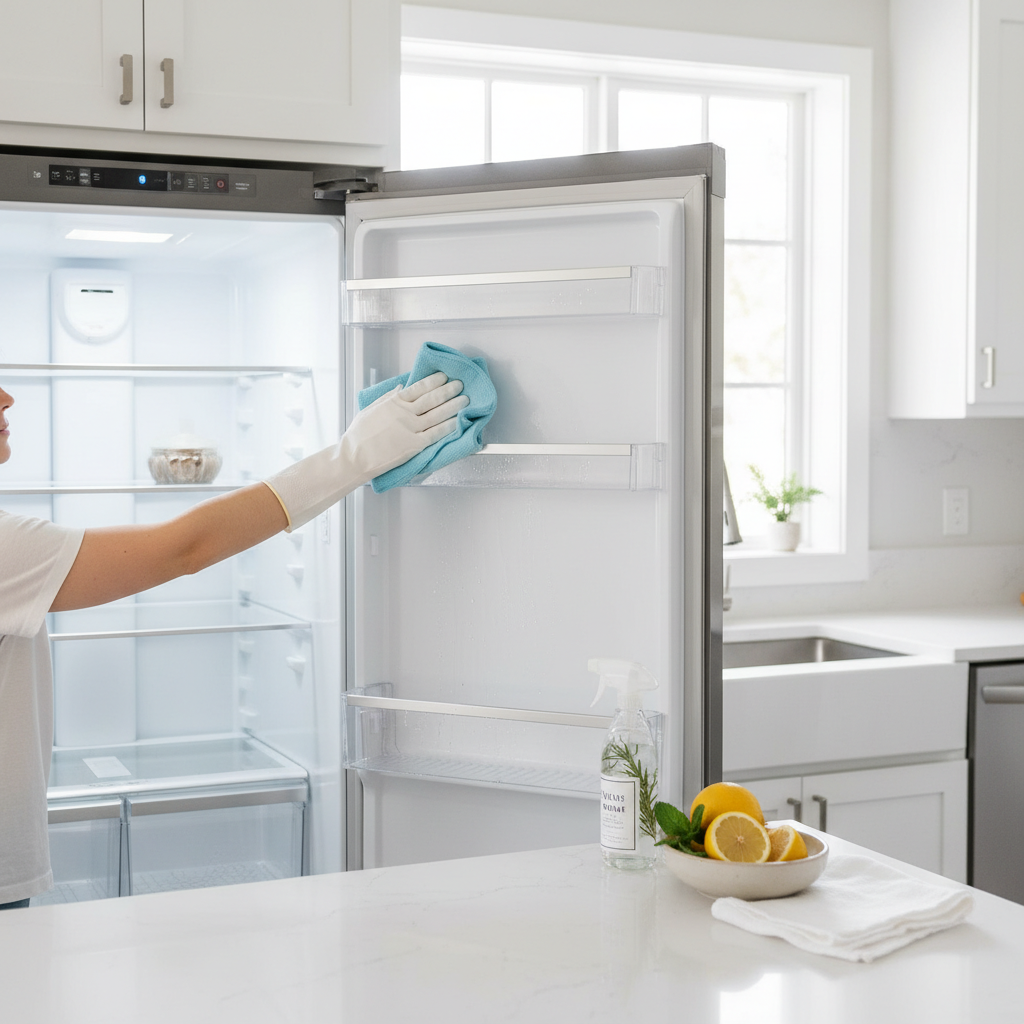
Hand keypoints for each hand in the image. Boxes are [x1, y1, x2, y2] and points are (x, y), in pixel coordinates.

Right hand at [343, 371, 467, 479]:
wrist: (355, 456)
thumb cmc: (358, 435)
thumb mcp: (371, 409)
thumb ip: (387, 397)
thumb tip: (401, 387)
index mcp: (394, 402)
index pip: (419, 388)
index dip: (434, 381)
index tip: (444, 377)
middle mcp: (404, 413)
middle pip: (432, 399)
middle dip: (448, 390)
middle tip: (460, 385)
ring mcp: (410, 429)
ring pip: (437, 414)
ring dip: (453, 406)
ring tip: (464, 400)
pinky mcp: (414, 445)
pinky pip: (435, 433)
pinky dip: (448, 426)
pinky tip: (458, 421)